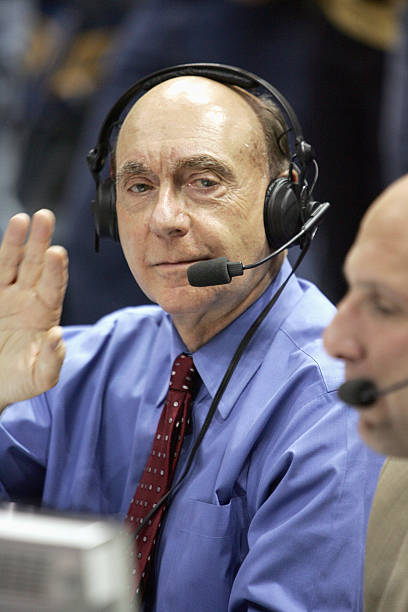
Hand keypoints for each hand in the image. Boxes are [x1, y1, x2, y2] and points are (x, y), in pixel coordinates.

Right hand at [0, 209, 67, 409]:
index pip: (54, 287)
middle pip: (36, 266)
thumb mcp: (40, 377)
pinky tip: (6, 238)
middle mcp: (29, 300)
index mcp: (46, 315)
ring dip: (18, 241)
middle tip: (46, 217)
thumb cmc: (20, 380)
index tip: (57, 253)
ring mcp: (7, 297)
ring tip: (23, 218)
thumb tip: (58, 336)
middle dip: (41, 242)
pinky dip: (2, 256)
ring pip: (13, 264)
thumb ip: (53, 360)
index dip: (56, 270)